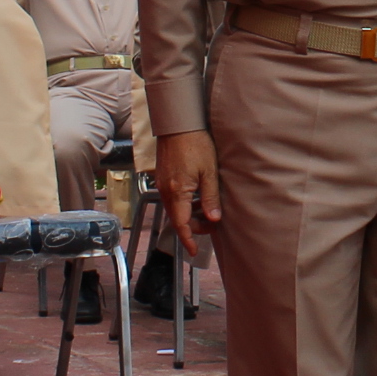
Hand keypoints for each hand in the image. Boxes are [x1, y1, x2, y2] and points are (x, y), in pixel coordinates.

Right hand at [154, 130, 220, 249]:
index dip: (188, 240)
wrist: (178, 124)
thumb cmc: (195, 144)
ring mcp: (162, 184)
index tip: (194, 252)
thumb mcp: (209, 172)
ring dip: (190, 214)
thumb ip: (210, 198)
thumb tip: (214, 219)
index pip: (181, 224)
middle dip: (193, 227)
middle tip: (213, 224)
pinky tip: (198, 196)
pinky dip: (184, 203)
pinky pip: (173, 197)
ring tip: (208, 209)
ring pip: (175, 208)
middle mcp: (166, 191)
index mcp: (177, 193)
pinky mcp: (163, 177)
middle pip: (178, 219)